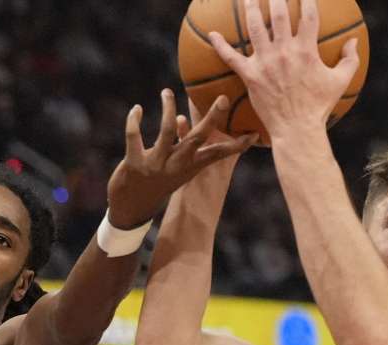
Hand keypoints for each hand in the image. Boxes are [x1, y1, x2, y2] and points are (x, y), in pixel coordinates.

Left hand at [106, 88, 255, 228]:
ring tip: (167, 92)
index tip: (254, 133)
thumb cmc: (158, 183)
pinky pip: (134, 136)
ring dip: (168, 107)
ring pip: (166, 131)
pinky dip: (134, 120)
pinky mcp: (134, 163)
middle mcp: (176, 165)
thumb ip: (180, 146)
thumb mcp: (176, 170)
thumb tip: (181, 118)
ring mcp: (155, 164)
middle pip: (198, 139)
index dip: (236, 145)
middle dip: (212, 119)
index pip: (218, 155)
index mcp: (191, 167)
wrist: (133, 210)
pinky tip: (137, 109)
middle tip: (222, 98)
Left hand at [208, 0, 359, 139]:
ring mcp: (265, 62)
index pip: (308, 15)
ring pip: (254, 28)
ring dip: (250, 8)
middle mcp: (284, 52)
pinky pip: (231, 58)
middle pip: (278, 14)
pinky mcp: (250, 76)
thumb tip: (353, 41)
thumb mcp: (340, 82)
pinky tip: (212, 34)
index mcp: (306, 50)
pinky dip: (220, 45)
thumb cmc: (319, 107)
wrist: (297, 129)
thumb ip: (350, 59)